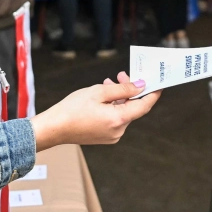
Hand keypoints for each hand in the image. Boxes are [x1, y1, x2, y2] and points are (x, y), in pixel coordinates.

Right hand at [31, 73, 157, 149]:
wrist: (53, 128)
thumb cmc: (72, 109)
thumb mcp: (98, 92)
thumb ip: (122, 89)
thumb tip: (140, 86)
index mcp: (119, 119)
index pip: (144, 105)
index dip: (153, 93)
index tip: (158, 83)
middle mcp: (119, 130)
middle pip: (132, 107)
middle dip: (129, 90)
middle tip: (121, 75)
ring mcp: (111, 136)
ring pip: (123, 112)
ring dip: (119, 97)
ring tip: (108, 83)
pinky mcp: (104, 137)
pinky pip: (114, 119)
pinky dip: (112, 106)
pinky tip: (102, 97)